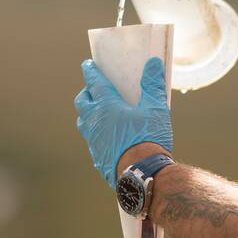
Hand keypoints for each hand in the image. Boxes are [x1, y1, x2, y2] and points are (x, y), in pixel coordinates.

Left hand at [73, 57, 173, 187]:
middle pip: (82, 102)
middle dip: (86, 92)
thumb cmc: (148, 138)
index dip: (90, 72)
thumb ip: (153, 84)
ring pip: (83, 122)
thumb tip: (153, 63)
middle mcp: (95, 122)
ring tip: (96, 112)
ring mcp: (94, 140)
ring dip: (87, 114)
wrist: (142, 174)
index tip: (87, 64)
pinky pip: (91, 141)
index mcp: (106, 106)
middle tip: (92, 89)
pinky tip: (105, 137)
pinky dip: (95, 133)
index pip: (94, 83)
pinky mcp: (97, 156)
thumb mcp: (156, 108)